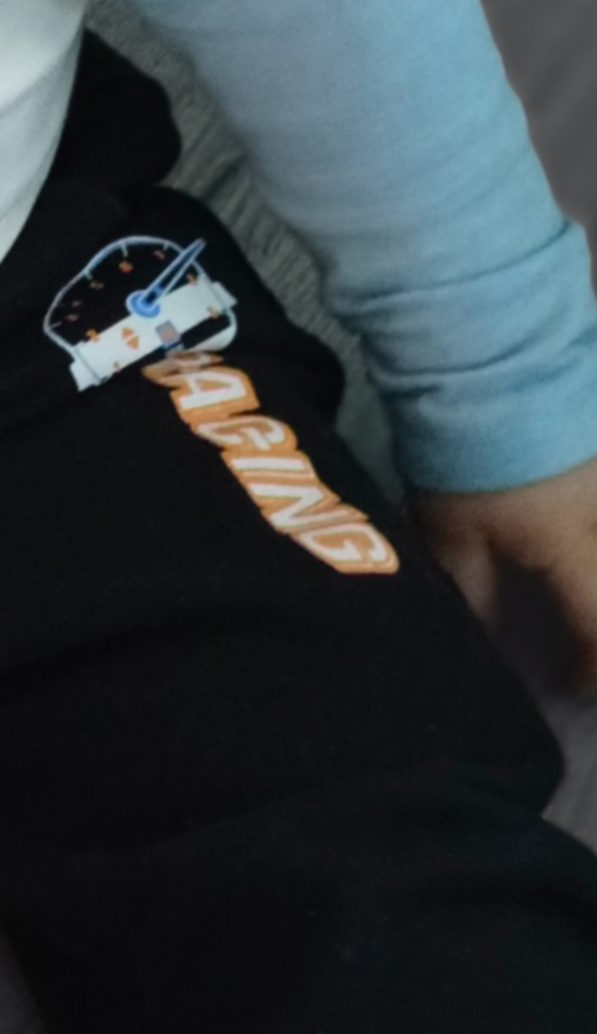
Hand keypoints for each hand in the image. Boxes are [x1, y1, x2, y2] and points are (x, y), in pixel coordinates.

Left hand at [410, 449, 596, 696]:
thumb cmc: (461, 452)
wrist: (483, 349)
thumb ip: (474, 588)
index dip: (593, 665)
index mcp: (576, 548)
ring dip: (595, 566)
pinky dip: (595, 518)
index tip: (576, 684)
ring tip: (584, 583)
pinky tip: (583, 522)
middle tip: (592, 637)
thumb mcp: (451, 529)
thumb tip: (487, 636)